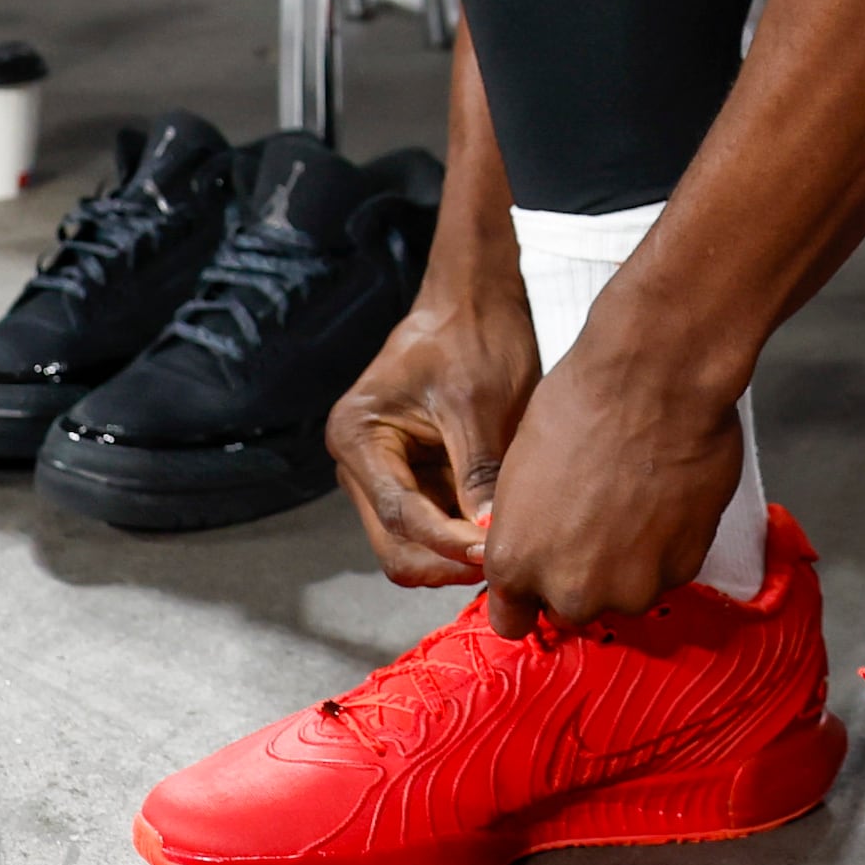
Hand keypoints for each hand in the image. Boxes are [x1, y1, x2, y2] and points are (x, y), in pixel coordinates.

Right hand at [328, 273, 538, 587]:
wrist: (474, 302)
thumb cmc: (471, 337)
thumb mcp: (478, 404)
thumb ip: (478, 474)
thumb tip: (488, 538)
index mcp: (358, 437)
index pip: (401, 514)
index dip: (447, 542)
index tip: (493, 553)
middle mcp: (360, 464)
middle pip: (396, 544)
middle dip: (447, 559)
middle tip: (503, 562)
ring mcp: (384, 476)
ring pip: (414, 544)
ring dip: (456, 552)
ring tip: (506, 547)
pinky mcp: (413, 480)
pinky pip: (434, 526)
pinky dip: (463, 535)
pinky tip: (501, 531)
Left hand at [476, 325, 748, 631]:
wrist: (653, 380)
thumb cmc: (579, 406)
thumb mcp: (520, 471)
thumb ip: (525, 528)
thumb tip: (537, 544)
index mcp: (515, 563)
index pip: (512, 620)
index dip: (528, 596)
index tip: (543, 576)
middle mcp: (570, 591)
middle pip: (572, 608)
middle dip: (582, 575)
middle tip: (596, 520)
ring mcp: (630, 588)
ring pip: (625, 593)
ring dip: (629, 563)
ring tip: (634, 501)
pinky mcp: (681, 572)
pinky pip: (668, 572)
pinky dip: (668, 546)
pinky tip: (664, 497)